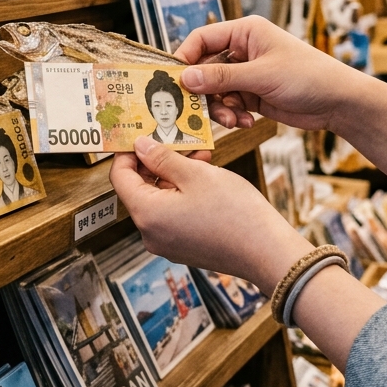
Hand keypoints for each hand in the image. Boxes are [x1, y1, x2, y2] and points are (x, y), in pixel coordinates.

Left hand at [110, 137, 309, 293]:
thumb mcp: (196, 174)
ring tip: (200, 156)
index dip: (127, 153)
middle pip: (139, 189)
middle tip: (178, 139)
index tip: (141, 134)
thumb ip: (162, 158)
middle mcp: (150, 233)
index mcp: (147, 214)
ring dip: (174, 175)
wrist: (267, 252)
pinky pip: (173, 214)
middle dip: (157, 161)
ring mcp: (166, 243)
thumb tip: (140, 146)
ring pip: (159, 200)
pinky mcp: (183, 247)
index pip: (119, 177)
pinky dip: (182, 193)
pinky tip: (205, 177)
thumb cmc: (235, 213)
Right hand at [174, 16, 368, 133]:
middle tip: (198, 109)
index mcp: (245, 32)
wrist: (338, 102)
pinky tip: (247, 122)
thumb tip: (186, 79)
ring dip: (220, 108)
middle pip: (205, 68)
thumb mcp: (261, 75)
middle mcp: (243, 50)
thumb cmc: (308, 76)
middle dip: (204, 91)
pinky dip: (233, 115)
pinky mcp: (252, 94)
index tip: (173, 80)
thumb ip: (222, 77)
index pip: (202, 38)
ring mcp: (247, 73)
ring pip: (216, 91)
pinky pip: (230, 104)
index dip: (185, 58)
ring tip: (233, 119)